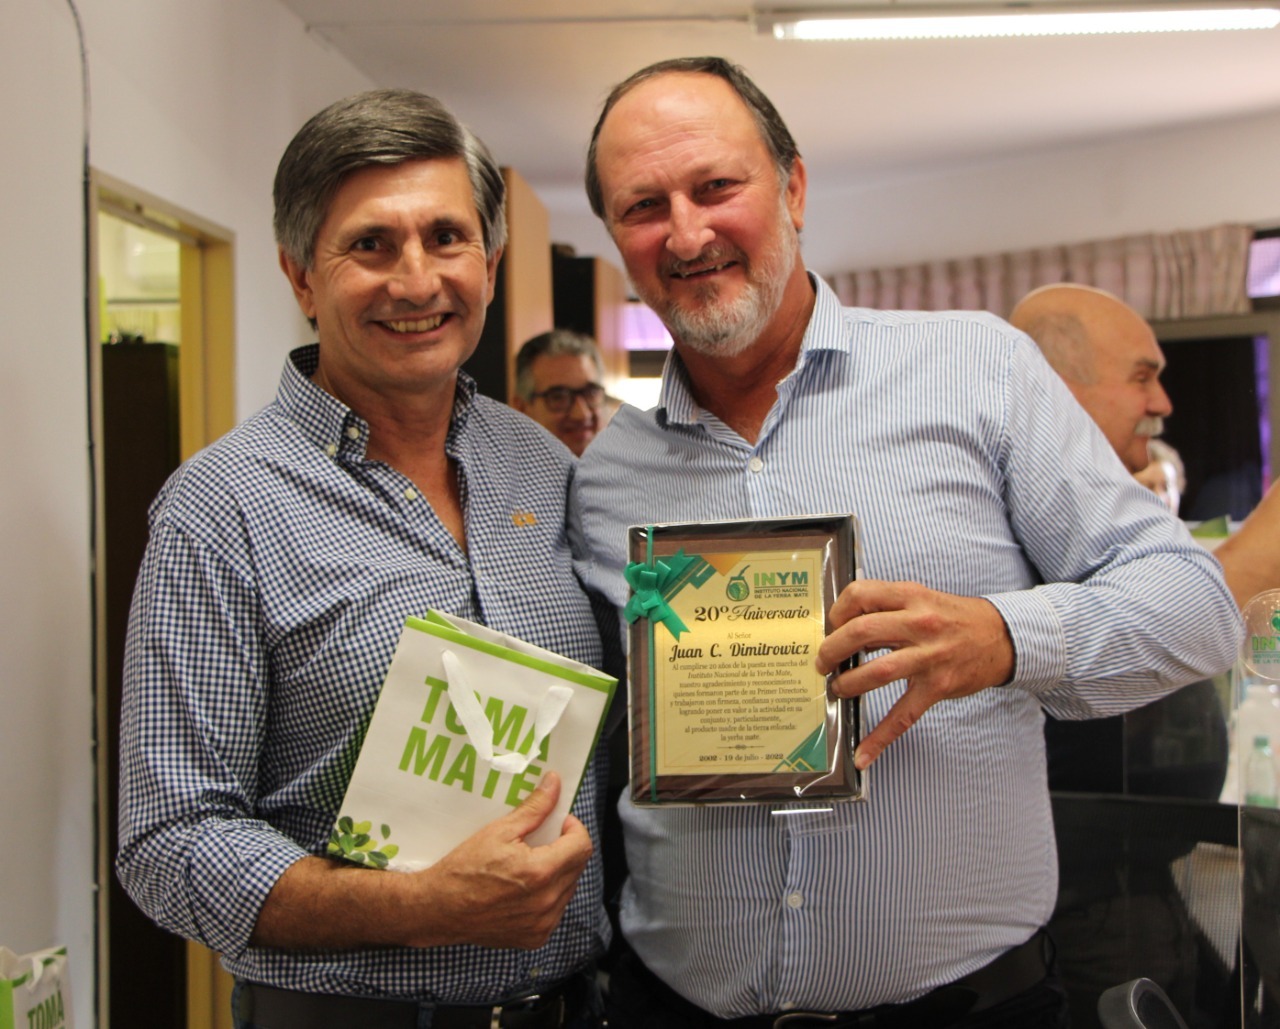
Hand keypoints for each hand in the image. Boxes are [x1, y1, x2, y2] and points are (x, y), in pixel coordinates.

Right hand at [410, 771, 592, 948]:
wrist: (438, 909)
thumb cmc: (464, 869)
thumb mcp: (499, 830)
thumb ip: (534, 807)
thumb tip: (554, 784)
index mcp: (541, 873)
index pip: (582, 845)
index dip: (573, 828)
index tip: (559, 822)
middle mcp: (547, 902)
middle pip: (577, 866)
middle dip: (565, 848)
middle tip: (541, 840)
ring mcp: (542, 924)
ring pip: (568, 888)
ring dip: (558, 872)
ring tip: (530, 864)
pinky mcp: (535, 938)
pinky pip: (555, 910)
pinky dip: (547, 896)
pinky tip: (524, 887)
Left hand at [815, 580, 1013, 769]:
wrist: (999, 636)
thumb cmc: (952, 617)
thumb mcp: (920, 598)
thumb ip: (886, 607)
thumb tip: (843, 628)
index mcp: (910, 595)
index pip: (860, 595)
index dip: (837, 612)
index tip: (831, 627)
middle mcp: (919, 623)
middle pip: (860, 632)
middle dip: (831, 650)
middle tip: (823, 662)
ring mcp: (930, 656)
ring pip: (876, 672)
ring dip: (847, 684)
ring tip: (839, 688)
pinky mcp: (937, 686)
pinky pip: (903, 715)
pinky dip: (879, 737)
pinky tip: (862, 753)